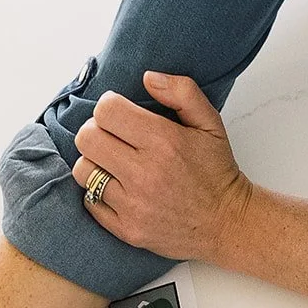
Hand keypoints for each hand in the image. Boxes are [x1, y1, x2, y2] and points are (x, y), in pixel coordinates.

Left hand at [72, 73, 250, 262]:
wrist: (225, 222)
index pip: (106, 111)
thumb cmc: (216, 171)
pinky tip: (115, 188)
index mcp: (162, 141)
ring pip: (83, 171)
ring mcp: (133, 204)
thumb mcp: (209, 122)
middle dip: (94, 131)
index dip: (108, 107)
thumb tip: (147, 78)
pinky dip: (97, 193)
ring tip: (111, 163)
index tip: (118, 114)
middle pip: (87, 139)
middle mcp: (144, 173)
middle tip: (109, 136)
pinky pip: (90, 203)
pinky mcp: (127, 229)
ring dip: (92, 162)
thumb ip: (182, 92)